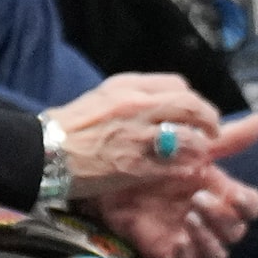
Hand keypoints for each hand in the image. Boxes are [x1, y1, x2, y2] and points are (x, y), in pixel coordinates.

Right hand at [49, 72, 225, 194]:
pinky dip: (185, 168)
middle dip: (209, 119)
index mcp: (127, 87)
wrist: (44, 153)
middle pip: (191, 106)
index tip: (195, 112)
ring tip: (199, 154)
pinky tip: (186, 171)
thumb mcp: (103, 97)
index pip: (178, 85)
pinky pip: (174, 165)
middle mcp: (136, 107)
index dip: (194, 100)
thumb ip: (133, 97)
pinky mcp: (136, 166)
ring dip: (200, 147)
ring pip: (188, 137)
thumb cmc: (71, 127)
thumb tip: (162, 103)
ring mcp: (138, 137)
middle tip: (213, 131)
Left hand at [96, 121, 257, 257]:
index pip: (250, 206)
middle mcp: (210, 220)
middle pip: (236, 230)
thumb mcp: (190, 146)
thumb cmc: (155, 162)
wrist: (114, 175)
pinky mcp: (171, 254)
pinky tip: (179, 239)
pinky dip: (188, 255)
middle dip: (222, 217)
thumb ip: (225, 138)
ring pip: (218, 253)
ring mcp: (192, 239)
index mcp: (220, 194)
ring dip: (209, 236)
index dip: (247, 204)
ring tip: (189, 215)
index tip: (234, 194)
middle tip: (199, 198)